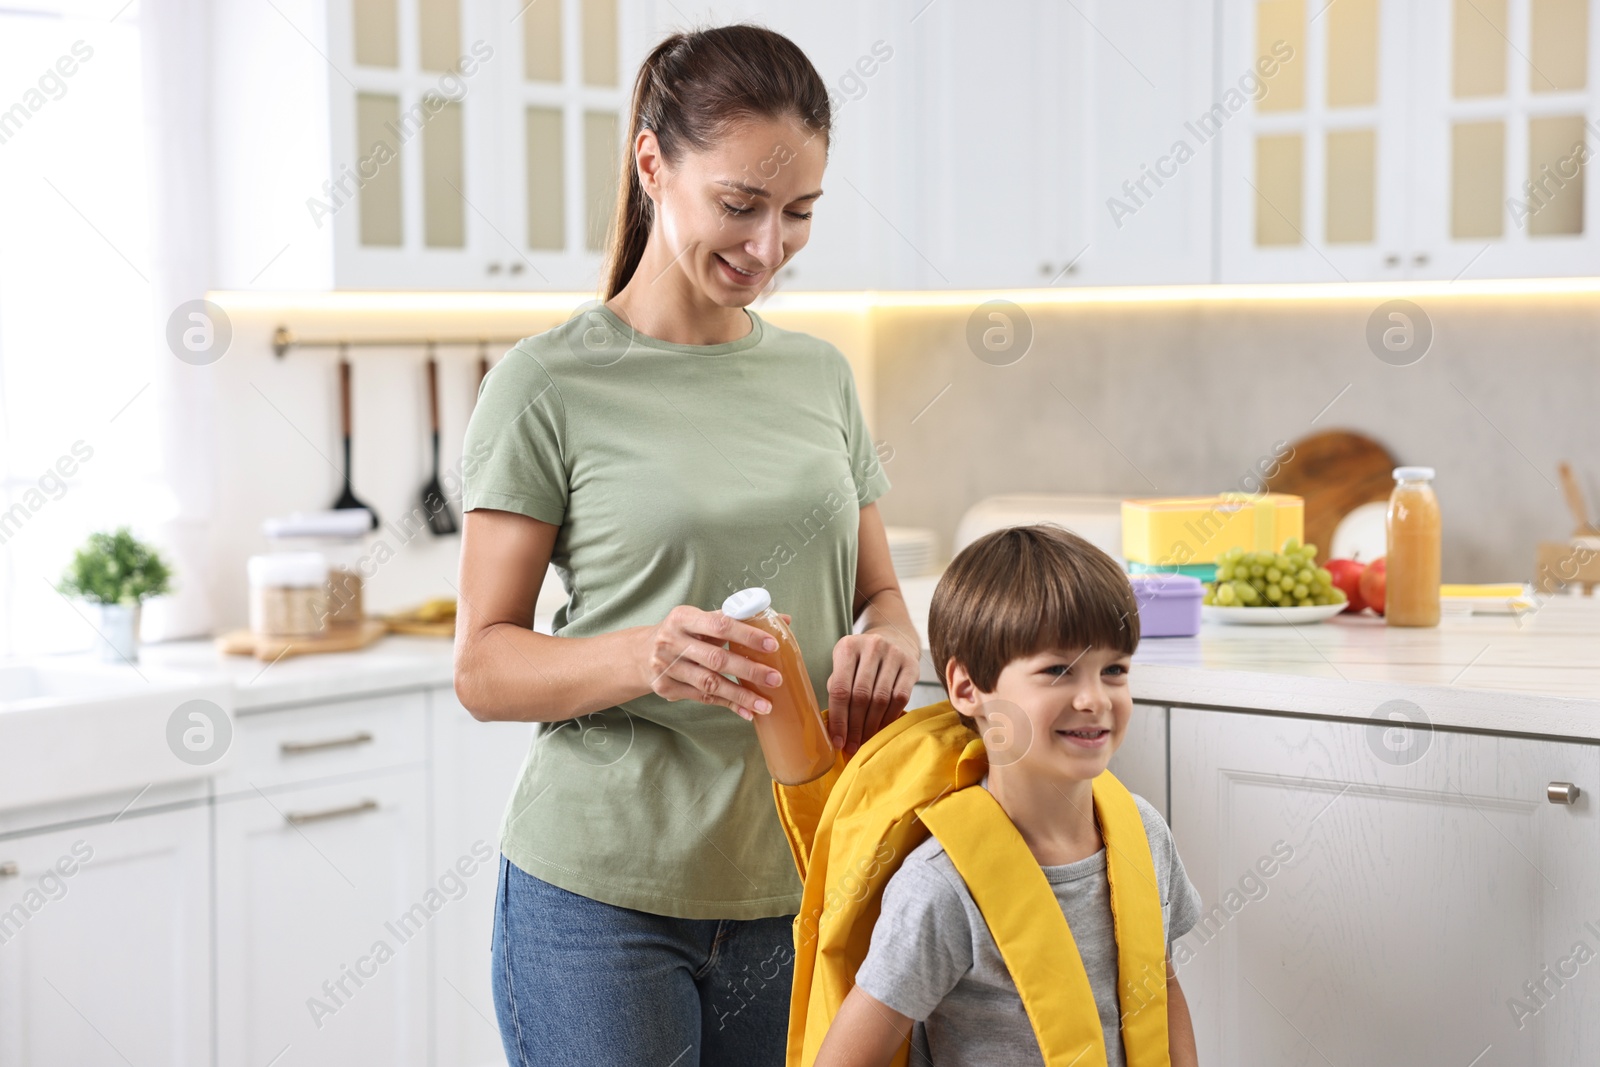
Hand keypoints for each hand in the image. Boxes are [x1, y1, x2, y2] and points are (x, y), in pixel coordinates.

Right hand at [641, 606, 783, 720]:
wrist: (640, 654)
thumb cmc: (682, 633)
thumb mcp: (701, 619)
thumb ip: (737, 618)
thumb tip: (782, 620)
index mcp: (683, 618)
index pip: (720, 624)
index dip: (747, 635)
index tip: (771, 645)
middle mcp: (672, 642)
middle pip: (716, 658)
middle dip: (749, 670)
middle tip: (775, 679)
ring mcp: (667, 667)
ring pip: (710, 683)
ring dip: (741, 695)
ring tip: (766, 704)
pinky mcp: (667, 688)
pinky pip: (703, 698)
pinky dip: (728, 705)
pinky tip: (747, 711)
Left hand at [826, 629, 919, 756]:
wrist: (894, 639)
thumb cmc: (862, 661)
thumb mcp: (844, 666)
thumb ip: (838, 689)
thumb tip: (834, 728)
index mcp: (847, 647)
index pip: (840, 688)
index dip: (838, 718)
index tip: (837, 740)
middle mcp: (871, 646)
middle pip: (860, 695)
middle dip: (854, 726)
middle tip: (851, 747)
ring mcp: (894, 654)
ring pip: (881, 698)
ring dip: (871, 726)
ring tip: (864, 742)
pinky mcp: (911, 664)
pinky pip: (900, 698)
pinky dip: (889, 718)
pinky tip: (881, 729)